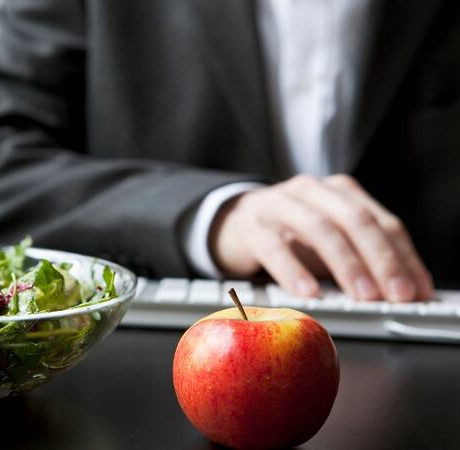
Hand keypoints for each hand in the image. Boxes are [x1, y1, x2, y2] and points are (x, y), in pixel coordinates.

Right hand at [210, 174, 433, 300]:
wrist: (231, 222)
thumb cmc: (289, 235)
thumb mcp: (328, 242)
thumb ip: (361, 257)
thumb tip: (402, 293)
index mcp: (340, 192)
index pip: (382, 222)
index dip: (404, 257)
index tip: (417, 291)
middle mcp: (313, 190)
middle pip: (356, 220)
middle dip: (381, 259)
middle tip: (395, 294)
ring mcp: (279, 204)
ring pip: (320, 229)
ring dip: (346, 265)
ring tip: (362, 296)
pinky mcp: (251, 224)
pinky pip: (275, 246)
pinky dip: (294, 271)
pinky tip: (308, 293)